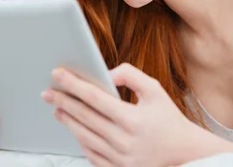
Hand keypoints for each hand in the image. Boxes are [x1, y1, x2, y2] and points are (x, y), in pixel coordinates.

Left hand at [41, 63, 209, 166]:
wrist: (185, 154)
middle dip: (62, 101)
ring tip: (57, 108)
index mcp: (132, 119)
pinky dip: (80, 140)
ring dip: (67, 121)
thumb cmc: (169, 119)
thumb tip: (106, 74)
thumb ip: (131, 75)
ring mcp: (119, 159)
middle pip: (84, 117)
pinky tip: (75, 128)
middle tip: (47, 91)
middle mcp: (123, 140)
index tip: (58, 74)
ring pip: (83, 136)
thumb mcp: (155, 90)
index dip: (73, 84)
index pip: (94, 97)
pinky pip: (91, 154)